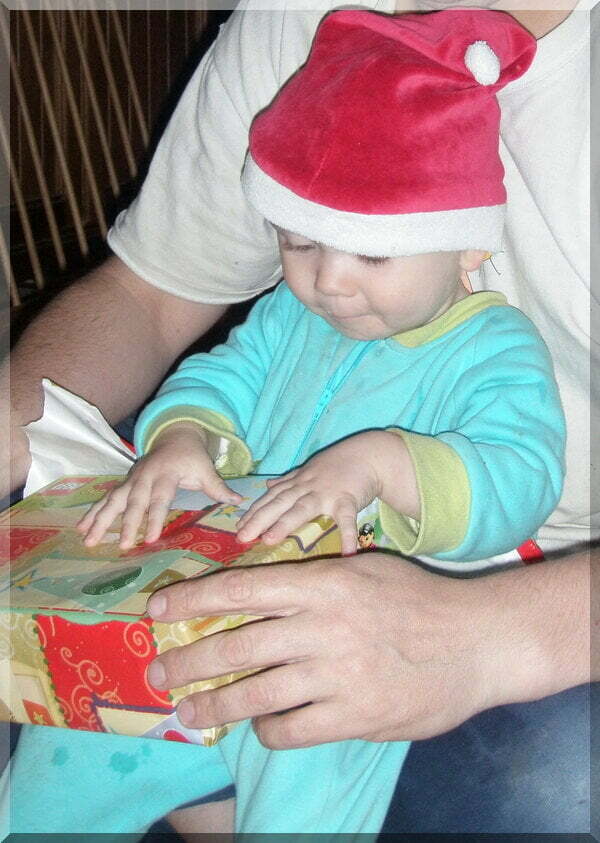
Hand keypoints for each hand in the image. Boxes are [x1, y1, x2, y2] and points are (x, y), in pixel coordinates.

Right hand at [77, 422, 241, 547]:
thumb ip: (218, 487)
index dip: (154, 518)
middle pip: (133, 502)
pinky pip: (105, 500)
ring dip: (100, 520)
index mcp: (165, 474)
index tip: (150, 539)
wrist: (174, 435)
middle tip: (122, 546)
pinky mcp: (123, 484)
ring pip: (112, 501)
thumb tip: (238, 501)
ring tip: (88, 540)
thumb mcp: (206, 468)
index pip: (159, 499)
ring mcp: (130, 480)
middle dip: (126, 524)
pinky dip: (92, 514)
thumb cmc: (192, 457)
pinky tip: (80, 530)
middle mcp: (144, 477)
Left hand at [144, 553, 512, 748]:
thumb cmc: (417, 599)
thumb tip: (254, 600)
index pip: (242, 588)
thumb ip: (311, 583)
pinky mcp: (355, 716)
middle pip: (237, 643)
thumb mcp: (363, 570)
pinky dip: (267, 730)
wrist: (478, 640)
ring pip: (255, 692)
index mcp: (324, 581)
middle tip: (159, 671)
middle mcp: (323, 625)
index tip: (158, 610)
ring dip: (214, 703)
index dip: (193, 599)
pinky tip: (260, 727)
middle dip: (189, 659)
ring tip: (187, 710)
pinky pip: (291, 728)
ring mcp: (338, 673)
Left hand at [236, 434, 381, 554]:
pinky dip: (347, 535)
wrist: (369, 455)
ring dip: (285, 524)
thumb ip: (288, 480)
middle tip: (241, 537)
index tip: (238, 527)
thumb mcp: (309, 470)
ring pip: (302, 509)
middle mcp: (307, 487)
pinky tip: (347, 554)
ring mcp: (326, 493)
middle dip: (258, 520)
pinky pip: (347, 519)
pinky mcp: (348, 499)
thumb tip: (267, 485)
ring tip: (269, 540)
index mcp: (297, 482)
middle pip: (279, 503)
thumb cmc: (339, 465)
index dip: (254, 512)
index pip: (271, 498)